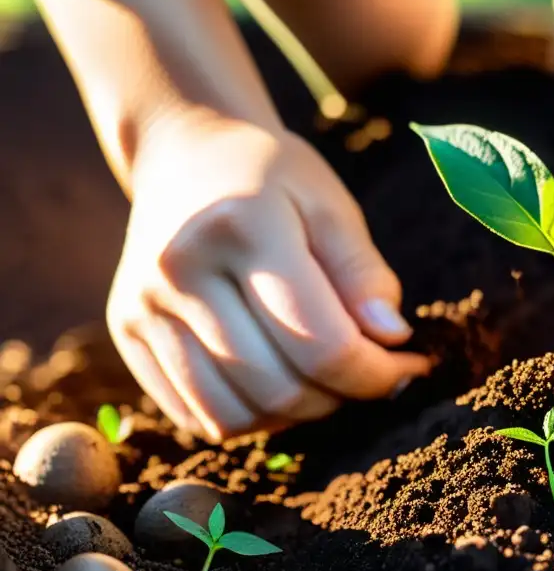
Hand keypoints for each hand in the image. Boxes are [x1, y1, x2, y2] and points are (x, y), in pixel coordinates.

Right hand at [108, 111, 429, 439]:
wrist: (186, 152)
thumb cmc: (274, 180)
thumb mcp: (332, 206)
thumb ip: (364, 274)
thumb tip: (391, 340)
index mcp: (242, 227)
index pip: (321, 342)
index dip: (377, 374)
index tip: (409, 365)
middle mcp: (180, 270)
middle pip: (279, 389)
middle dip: (341, 396)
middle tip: (365, 370)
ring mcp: (143, 306)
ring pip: (233, 417)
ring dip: (294, 416)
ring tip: (319, 377)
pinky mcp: (126, 331)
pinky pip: (196, 416)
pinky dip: (248, 417)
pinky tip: (274, 380)